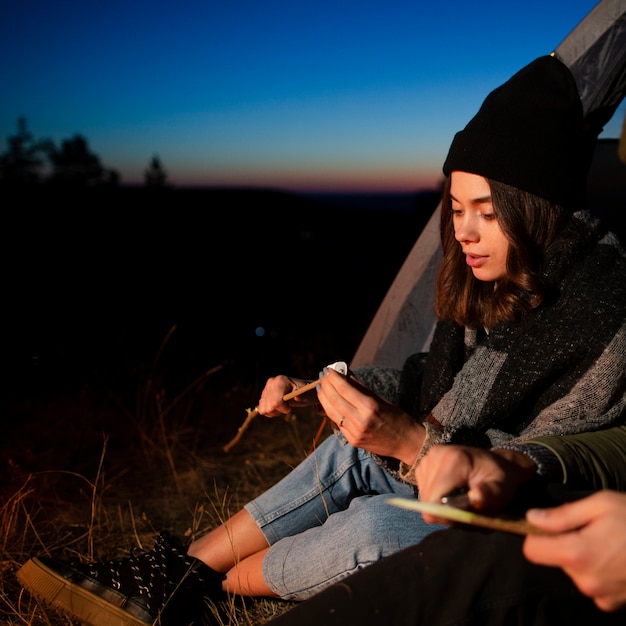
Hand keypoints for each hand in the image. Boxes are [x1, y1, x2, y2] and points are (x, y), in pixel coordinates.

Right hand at [257, 375, 315, 416]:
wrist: (302, 390)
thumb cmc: (305, 393)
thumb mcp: (306, 395)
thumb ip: (301, 396)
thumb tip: (297, 398)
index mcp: (280, 381)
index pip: (276, 402)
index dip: (284, 409)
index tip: (291, 408)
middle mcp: (271, 383)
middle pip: (269, 407)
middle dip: (280, 411)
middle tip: (288, 407)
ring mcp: (266, 388)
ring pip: (264, 410)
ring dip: (274, 412)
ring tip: (283, 407)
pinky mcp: (264, 395)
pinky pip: (262, 409)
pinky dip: (270, 412)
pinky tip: (278, 408)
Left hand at [315, 368, 424, 465]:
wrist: (406, 444)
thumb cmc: (397, 418)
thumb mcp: (381, 399)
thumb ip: (360, 388)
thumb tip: (345, 374)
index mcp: (370, 407)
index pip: (344, 389)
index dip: (333, 378)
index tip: (328, 369)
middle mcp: (360, 420)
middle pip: (334, 399)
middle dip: (326, 385)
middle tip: (322, 375)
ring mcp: (355, 432)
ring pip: (331, 412)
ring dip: (324, 397)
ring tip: (321, 387)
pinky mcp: (352, 440)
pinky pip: (337, 422)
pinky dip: (331, 410)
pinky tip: (329, 402)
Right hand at [415, 445, 536, 522]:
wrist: (497, 463)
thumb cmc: (501, 480)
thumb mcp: (503, 489)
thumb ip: (491, 495)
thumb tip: (476, 497)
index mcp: (455, 460)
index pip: (434, 498)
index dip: (446, 515)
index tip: (464, 516)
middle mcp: (436, 455)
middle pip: (428, 501)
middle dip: (446, 512)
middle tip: (467, 510)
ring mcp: (427, 459)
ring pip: (425, 499)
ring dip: (442, 506)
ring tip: (462, 500)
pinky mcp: (423, 465)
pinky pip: (425, 492)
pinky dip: (438, 498)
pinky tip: (453, 493)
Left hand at [524, 491, 625, 611]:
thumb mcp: (600, 504)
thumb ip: (562, 515)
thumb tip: (532, 517)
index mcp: (577, 554)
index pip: (532, 550)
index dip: (536, 535)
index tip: (551, 525)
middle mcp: (585, 581)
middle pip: (555, 560)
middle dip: (566, 544)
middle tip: (591, 530)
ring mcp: (602, 596)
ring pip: (575, 572)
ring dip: (584, 558)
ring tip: (609, 543)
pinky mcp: (615, 605)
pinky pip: (594, 585)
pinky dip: (600, 573)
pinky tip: (618, 559)